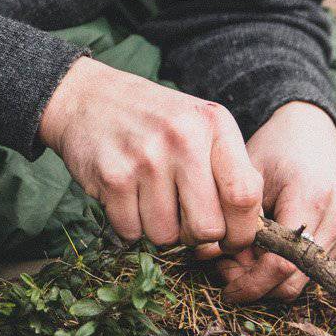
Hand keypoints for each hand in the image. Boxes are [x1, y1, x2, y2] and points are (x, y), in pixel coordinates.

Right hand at [38, 55, 262, 251]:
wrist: (87, 98)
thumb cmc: (153, 119)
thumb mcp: (200, 125)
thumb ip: (229, 168)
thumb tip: (248, 227)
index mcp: (213, 124)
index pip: (244, 196)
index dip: (241, 230)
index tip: (230, 236)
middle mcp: (182, 139)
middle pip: (207, 228)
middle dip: (196, 237)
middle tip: (184, 220)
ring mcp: (145, 158)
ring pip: (166, 236)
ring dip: (159, 230)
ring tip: (151, 200)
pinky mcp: (112, 177)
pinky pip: (131, 232)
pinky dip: (129, 225)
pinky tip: (127, 197)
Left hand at [194, 101, 335, 302]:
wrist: (312, 133)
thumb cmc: (273, 150)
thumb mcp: (248, 175)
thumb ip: (237, 220)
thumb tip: (222, 263)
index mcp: (310, 197)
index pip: (282, 263)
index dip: (249, 280)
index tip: (224, 280)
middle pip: (294, 283)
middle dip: (257, 285)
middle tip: (227, 272)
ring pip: (305, 283)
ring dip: (271, 281)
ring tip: (243, 260)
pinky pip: (316, 274)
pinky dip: (290, 273)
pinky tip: (267, 254)